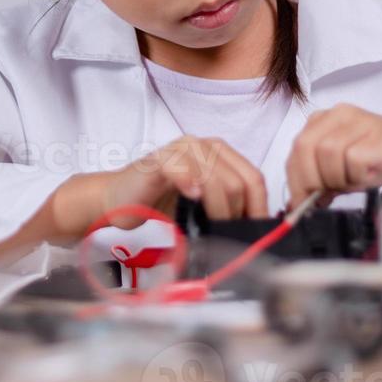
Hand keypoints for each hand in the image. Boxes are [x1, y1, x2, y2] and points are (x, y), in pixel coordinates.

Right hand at [50, 135, 268, 238]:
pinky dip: (189, 184)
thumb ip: (229, 209)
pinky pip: (181, 168)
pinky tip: (191, 197)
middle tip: (223, 233)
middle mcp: (203, 145)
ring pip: (216, 179)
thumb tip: (261, 232)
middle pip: (238, 182)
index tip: (255, 235)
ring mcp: (181, 149)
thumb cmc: (162, 204)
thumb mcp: (204, 208)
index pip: (254, 179)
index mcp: (220, 154)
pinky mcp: (158, 159)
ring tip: (208, 224)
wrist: (120, 200)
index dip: (258, 209)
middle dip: (235, 214)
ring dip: (217, 208)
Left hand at [285, 102, 381, 205]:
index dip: (295, 178)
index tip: (299, 201)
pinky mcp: (378, 135)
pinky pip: (353, 160)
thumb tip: (300, 200)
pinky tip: (368, 176)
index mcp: (326, 119)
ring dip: (337, 179)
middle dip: (309, 180)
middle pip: (305, 147)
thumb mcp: (343, 166)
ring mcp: (360, 122)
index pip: (296, 147)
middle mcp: (340, 115)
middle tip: (322, 198)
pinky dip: (356, 177)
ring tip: (354, 182)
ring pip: (327, 154)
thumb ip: (320, 176)